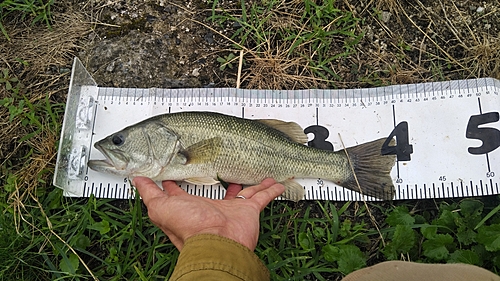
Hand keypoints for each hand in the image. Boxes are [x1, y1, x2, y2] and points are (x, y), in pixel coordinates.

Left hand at [132, 177, 284, 250]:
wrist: (217, 242)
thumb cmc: (189, 227)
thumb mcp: (161, 207)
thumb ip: (149, 192)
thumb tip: (136, 179)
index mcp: (189, 207)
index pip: (181, 191)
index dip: (178, 179)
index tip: (177, 167)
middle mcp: (210, 208)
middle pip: (215, 191)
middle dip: (218, 180)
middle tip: (219, 165)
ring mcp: (230, 210)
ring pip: (241, 192)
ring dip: (247, 183)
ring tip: (251, 173)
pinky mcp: (248, 212)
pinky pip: (262, 197)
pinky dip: (270, 190)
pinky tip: (276, 181)